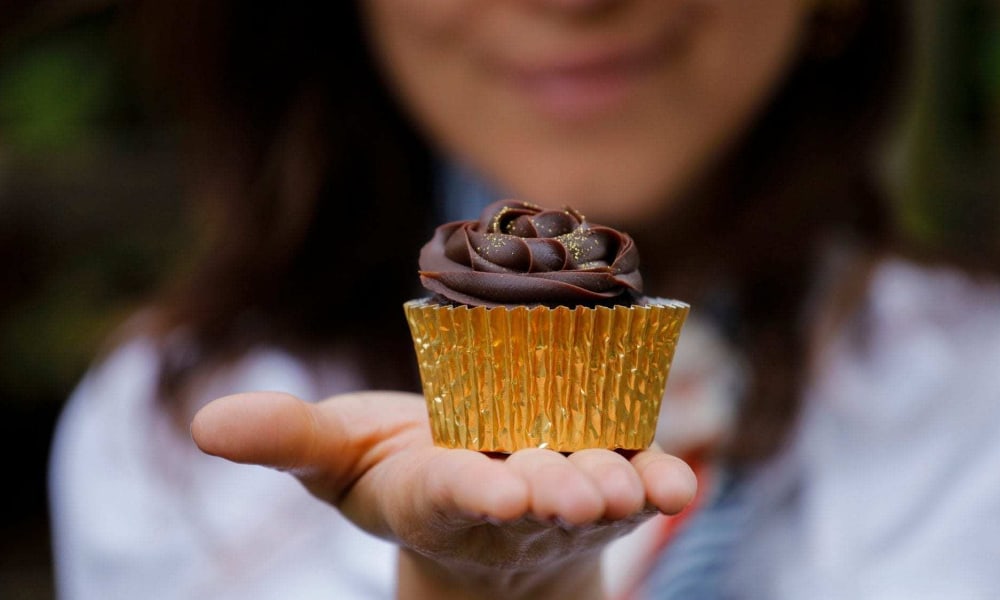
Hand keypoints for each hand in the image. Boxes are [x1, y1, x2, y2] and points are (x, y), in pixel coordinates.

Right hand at [191, 391, 696, 599]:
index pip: (451, 496)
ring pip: (589, 495)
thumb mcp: (338, 453)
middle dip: (549, 495)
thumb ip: (286, 440)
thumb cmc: (403, 470)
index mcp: (435, 495)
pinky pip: (640, 484)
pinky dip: (661, 483)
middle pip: (530, 502)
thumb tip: (206, 423)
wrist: (481, 498)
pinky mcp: (607, 479)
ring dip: (609, 491)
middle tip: (571, 488)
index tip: (493, 492)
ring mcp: (562, 494)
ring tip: (622, 486)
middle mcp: (504, 504)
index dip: (471, 492)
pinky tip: (679, 482)